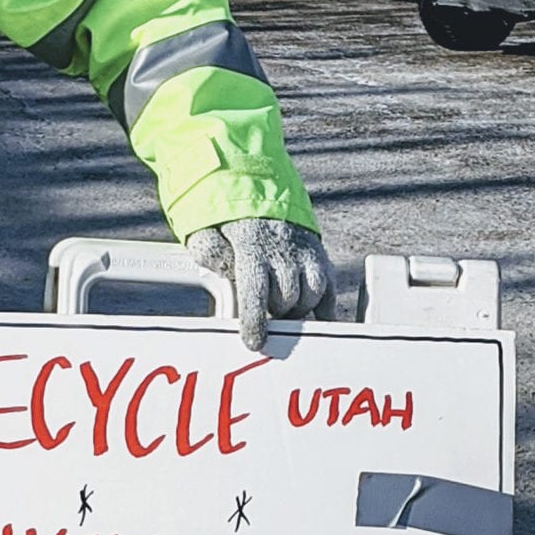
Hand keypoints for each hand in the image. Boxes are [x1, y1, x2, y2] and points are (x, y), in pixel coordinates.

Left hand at [185, 219, 334, 349]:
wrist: (258, 191)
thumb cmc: (227, 222)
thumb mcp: (206, 234)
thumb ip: (213, 257)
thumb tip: (226, 280)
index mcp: (251, 244)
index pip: (255, 290)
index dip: (255, 320)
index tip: (254, 343)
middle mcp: (282, 249)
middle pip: (285, 298)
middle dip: (274, 312)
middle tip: (263, 312)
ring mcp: (305, 252)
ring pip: (309, 296)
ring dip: (295, 309)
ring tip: (280, 306)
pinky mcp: (319, 256)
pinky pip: (328, 291)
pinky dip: (323, 309)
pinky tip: (314, 319)